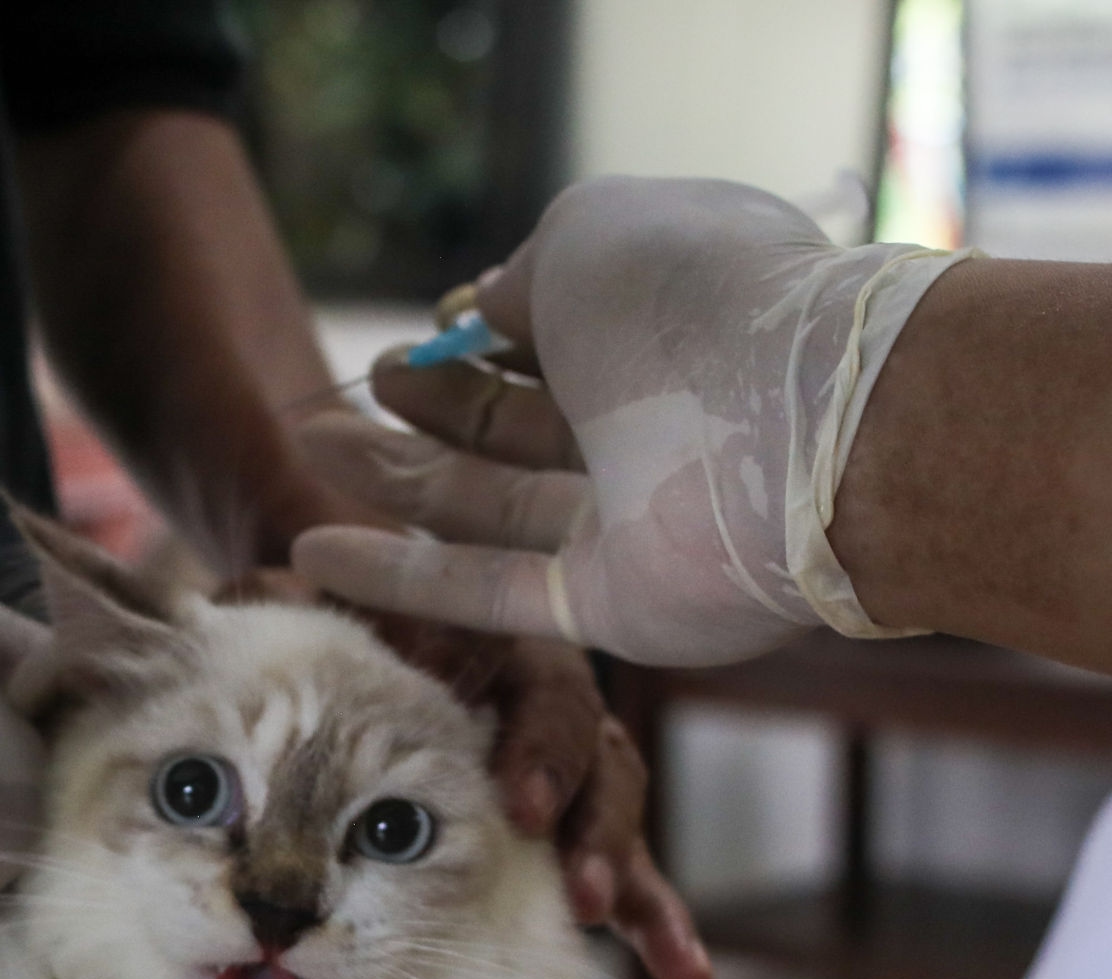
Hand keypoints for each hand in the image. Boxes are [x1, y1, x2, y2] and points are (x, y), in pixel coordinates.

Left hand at [231, 564, 710, 978]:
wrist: (371, 615)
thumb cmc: (345, 613)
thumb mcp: (316, 601)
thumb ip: (284, 596)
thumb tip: (247, 596)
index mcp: (503, 638)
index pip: (534, 683)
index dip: (530, 740)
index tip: (511, 802)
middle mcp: (549, 697)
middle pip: (587, 746)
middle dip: (575, 806)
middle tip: (554, 859)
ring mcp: (570, 762)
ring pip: (614, 807)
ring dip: (619, 864)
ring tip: (602, 912)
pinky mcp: (579, 824)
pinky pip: (633, 873)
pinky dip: (660, 921)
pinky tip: (686, 976)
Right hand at [289, 175, 971, 664]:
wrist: (799, 432)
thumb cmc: (698, 304)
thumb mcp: (591, 238)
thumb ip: (525, 275)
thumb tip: (485, 309)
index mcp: (672, 320)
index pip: (569, 330)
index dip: (492, 328)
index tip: (433, 325)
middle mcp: (658, 423)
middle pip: (525, 422)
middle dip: (440, 401)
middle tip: (371, 382)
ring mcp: (634, 521)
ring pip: (494, 503)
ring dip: (400, 477)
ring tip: (321, 444)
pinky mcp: (610, 605)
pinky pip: (489, 591)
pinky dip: (399, 574)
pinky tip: (312, 555)